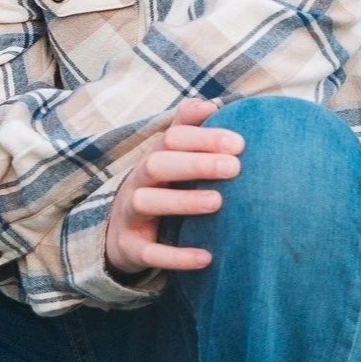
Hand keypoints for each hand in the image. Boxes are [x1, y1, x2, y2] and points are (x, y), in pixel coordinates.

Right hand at [105, 99, 242, 277]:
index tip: (239, 144)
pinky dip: (176, 256)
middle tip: (234, 167)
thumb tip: (213, 103)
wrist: (121, 234)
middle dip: (195, 163)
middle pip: (157, 163)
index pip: (173, 137)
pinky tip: (206, 258)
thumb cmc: (160, 189)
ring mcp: (130, 215)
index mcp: (154, 158)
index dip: (203, 138)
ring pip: (147, 202)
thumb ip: (188, 129)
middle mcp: (138, 182)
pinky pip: (149, 252)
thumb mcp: (170, 160)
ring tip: (218, 202)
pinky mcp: (131, 248)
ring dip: (182, 201)